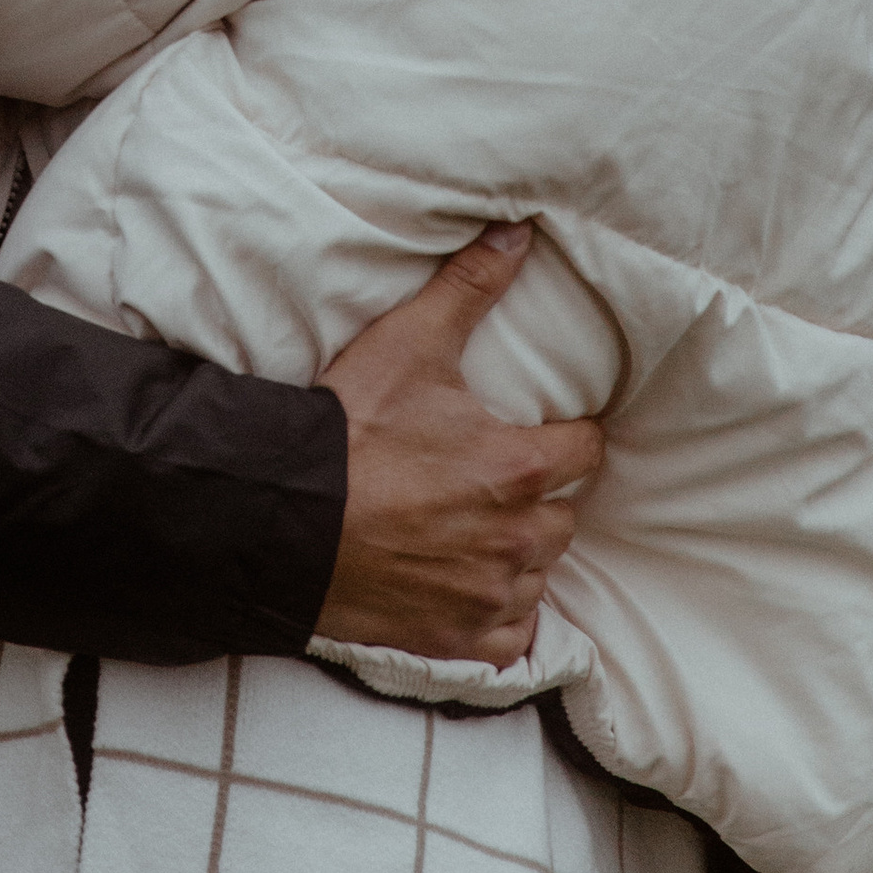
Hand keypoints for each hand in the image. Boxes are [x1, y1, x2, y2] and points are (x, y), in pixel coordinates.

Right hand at [315, 227, 601, 663]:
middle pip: (564, 514)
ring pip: (539, 573)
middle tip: (496, 477)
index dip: (568, 435)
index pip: (587, 449)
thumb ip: (471, 285)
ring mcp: (490, 594)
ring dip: (520, 553)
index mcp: (519, 466)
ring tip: (477, 527)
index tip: (546, 431)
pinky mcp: (460, 639)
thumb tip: (519, 233)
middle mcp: (517, 537)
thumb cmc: (351, 427)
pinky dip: (498, 614)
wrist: (286, 515)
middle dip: (539, 496)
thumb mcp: (410, 342)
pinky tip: (469, 584)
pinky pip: (511, 636)